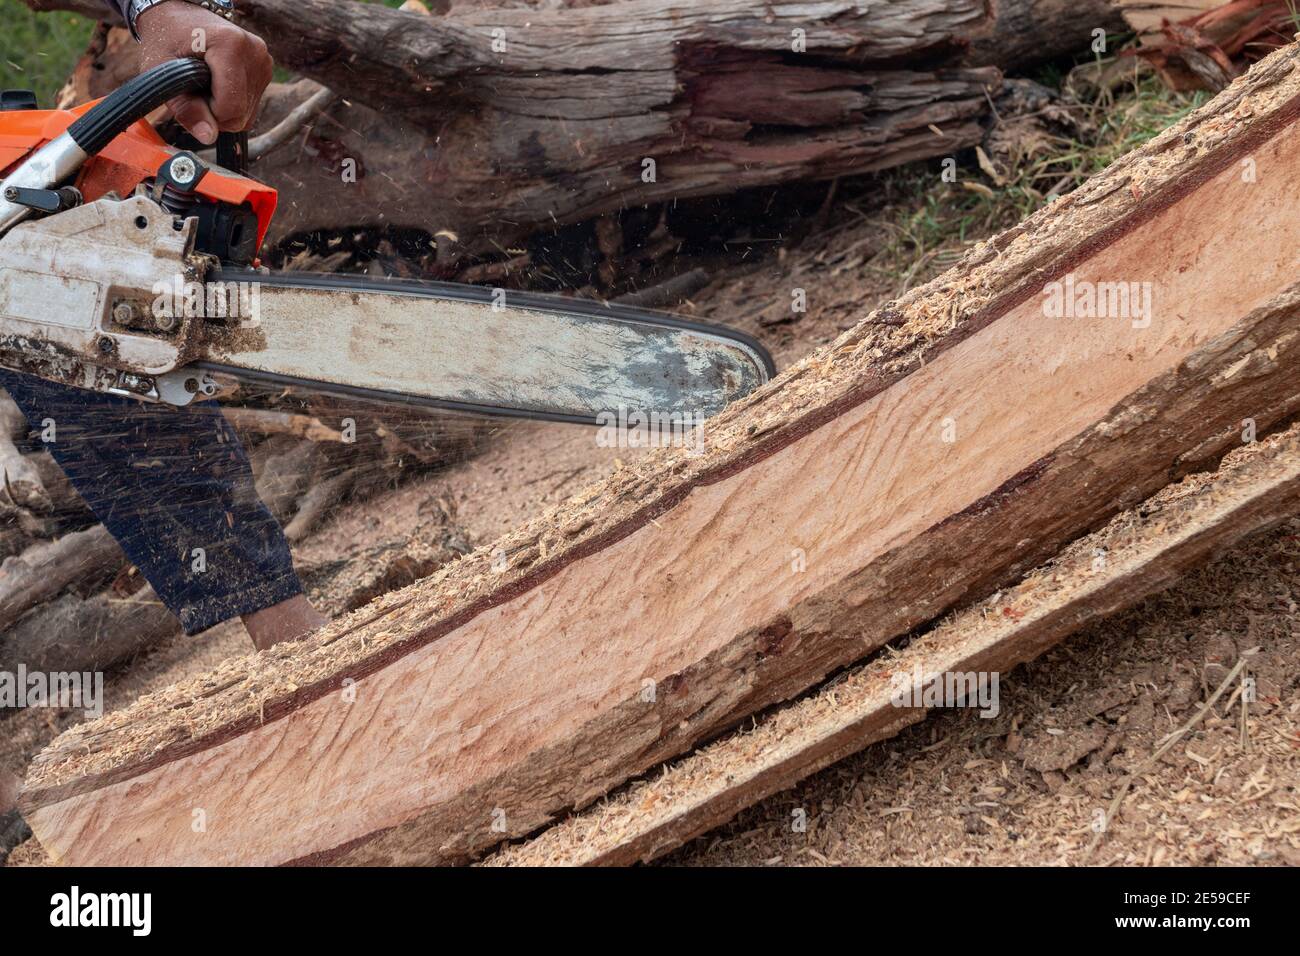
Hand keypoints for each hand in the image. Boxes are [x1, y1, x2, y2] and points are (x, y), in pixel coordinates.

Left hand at [136, 1, 272, 144]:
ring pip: (247, 114)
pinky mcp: (266, 69)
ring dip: (223, 109)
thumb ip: (185, 107)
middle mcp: (255, 52)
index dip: (206, 113)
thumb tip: (208, 137)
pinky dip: (232, 103)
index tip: (189, 95)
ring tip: (205, 85)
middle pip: (241, 114)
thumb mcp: (162, 73)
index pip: (230, 107)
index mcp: (230, 45)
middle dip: (215, 113)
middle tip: (194, 90)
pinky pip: (251, 106)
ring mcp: (264, 60)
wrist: (180, 14)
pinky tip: (217, 85)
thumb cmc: (166, 38)